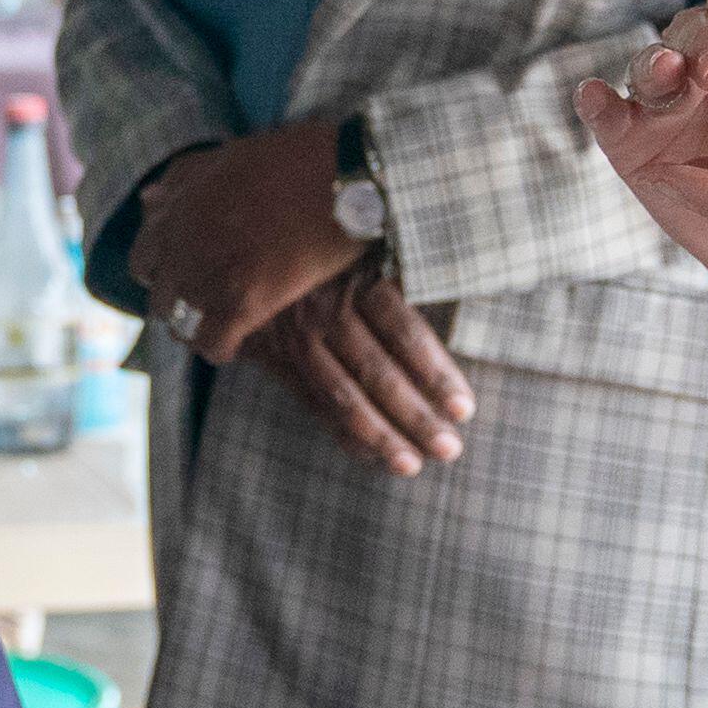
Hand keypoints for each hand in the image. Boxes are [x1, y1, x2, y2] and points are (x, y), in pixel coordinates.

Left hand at [127, 118, 363, 359]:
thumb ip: (185, 177)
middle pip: (158, 296)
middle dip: (178, 300)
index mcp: (178, 209)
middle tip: (209, 301)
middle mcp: (184, 244)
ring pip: (179, 323)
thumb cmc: (298, 157)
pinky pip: (212, 344)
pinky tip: (238, 342)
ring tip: (223, 323)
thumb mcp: (230, 155)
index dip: (164, 269)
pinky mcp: (244, 303)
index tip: (188, 273)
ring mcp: (210, 275)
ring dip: (197, 325)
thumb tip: (147, 199)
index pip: (143, 258)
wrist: (347, 178)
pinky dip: (221, 348)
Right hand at [237, 256, 477, 474]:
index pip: (404, 332)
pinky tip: (374, 457)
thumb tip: (456, 300)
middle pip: (376, 372)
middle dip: (414, 416)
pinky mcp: (276, 358)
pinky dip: (344, 434)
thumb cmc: (326, 244)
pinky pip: (314, 405)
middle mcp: (324, 310)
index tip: (464, 409)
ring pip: (343, 397)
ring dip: (381, 437)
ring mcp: (296, 338)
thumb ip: (404, 276)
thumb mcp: (363, 246)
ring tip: (413, 465)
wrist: (243, 242)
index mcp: (355, 277)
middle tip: (449, 450)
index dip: (435, 373)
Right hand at [564, 0, 707, 310]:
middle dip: (704, 39)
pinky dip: (596, 103)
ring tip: (670, 73)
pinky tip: (594, 95)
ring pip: (649, 65)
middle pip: (692, 28)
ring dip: (657, 64)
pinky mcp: (629, 140)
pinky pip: (608, 116)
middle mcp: (702, 65)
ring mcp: (662, 103)